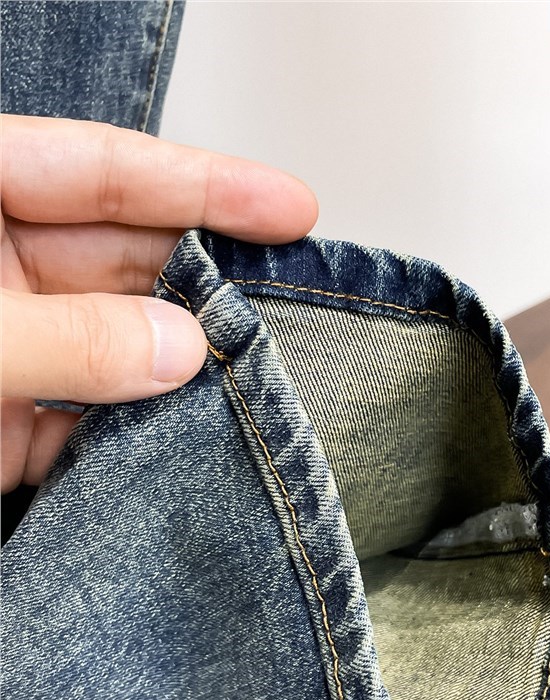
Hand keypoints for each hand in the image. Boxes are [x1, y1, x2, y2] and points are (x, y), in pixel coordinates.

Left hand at [0, 114, 317, 492]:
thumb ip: (64, 337)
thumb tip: (174, 349)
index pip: (100, 170)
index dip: (202, 184)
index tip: (287, 207)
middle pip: (122, 261)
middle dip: (204, 284)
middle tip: (283, 304)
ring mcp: (6, 350)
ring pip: (116, 349)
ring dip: (180, 372)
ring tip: (251, 380)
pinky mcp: (2, 428)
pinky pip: (84, 428)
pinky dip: (133, 442)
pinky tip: (182, 444)